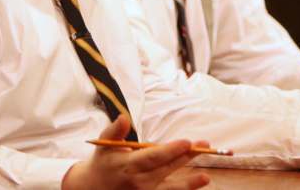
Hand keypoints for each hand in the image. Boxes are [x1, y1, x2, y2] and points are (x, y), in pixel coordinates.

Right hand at [62, 115, 209, 189]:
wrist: (93, 189)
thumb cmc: (103, 162)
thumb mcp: (104, 144)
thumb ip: (115, 131)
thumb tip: (124, 117)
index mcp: (127, 166)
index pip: (153, 157)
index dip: (171, 151)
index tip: (187, 142)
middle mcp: (138, 182)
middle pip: (167, 169)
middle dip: (187, 157)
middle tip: (205, 145)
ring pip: (171, 187)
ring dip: (189, 182)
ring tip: (206, 178)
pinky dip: (183, 189)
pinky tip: (198, 183)